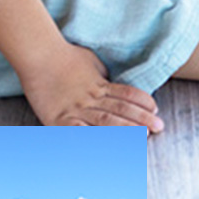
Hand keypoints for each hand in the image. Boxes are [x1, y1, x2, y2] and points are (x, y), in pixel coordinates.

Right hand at [19, 43, 163, 131]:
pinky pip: (77, 131)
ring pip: (106, 121)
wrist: (39, 53)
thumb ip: (102, 74)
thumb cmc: (64, 55)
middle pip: (121, 109)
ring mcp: (76, 109)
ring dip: (126, 130)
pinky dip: (90, 138)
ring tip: (142, 137)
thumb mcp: (90, 62)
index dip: (143, 102)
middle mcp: (91, 98)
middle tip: (159, 127)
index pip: (127, 94)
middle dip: (142, 119)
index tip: (156, 109)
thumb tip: (111, 80)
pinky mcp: (59, 119)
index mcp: (100, 84)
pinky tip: (103, 145)